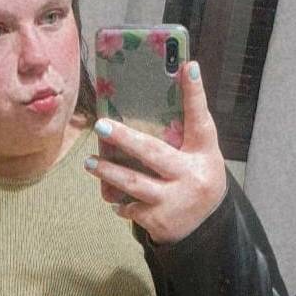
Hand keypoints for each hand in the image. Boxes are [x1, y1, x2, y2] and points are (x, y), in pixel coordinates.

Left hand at [84, 61, 226, 244]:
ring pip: (133, 183)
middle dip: (124, 138)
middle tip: (101, 125)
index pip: (200, 119)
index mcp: (203, 153)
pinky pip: (129, 206)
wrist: (205, 229)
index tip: (188, 66)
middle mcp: (190, 176)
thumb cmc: (196, 180)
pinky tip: (111, 197)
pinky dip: (118, 201)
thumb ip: (181, 135)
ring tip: (89, 162)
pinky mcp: (158, 220)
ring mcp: (173, 200)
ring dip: (107, 172)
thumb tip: (151, 104)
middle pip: (152, 153)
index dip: (195, 93)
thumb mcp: (200, 156)